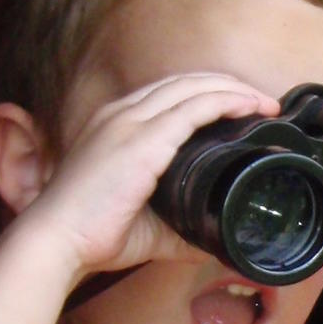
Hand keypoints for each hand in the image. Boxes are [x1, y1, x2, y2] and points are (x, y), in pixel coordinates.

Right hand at [29, 73, 280, 278]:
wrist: (57, 241)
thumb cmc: (93, 235)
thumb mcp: (146, 226)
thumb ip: (178, 227)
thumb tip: (210, 241)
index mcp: (116, 126)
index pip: (168, 93)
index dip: (207, 93)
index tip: (240, 107)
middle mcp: (121, 114)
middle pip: (185, 81)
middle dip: (227, 85)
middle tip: (263, 102)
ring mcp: (130, 123)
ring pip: (193, 87)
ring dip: (234, 90)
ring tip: (265, 103)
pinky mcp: (141, 140)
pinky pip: (193, 108)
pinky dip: (225, 102)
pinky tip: (249, 108)